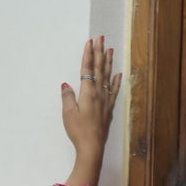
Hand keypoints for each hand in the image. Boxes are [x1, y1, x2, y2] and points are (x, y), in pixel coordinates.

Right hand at [60, 36, 121, 185]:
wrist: (92, 147)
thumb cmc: (78, 131)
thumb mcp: (68, 113)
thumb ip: (67, 97)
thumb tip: (66, 84)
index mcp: (88, 93)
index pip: (87, 69)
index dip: (88, 54)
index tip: (90, 42)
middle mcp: (99, 94)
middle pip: (99, 69)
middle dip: (99, 52)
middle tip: (102, 38)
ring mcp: (105, 101)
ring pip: (108, 77)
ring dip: (108, 63)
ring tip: (110, 50)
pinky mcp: (108, 109)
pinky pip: (114, 91)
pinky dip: (116, 81)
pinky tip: (118, 74)